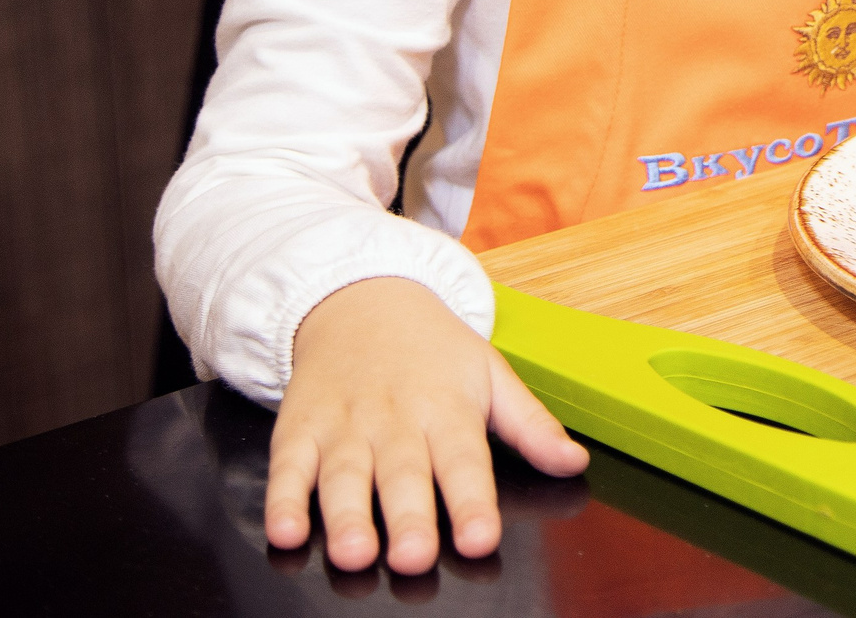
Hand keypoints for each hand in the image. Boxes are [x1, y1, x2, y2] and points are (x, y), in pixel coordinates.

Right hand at [266, 277, 588, 573]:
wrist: (359, 298)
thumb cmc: (431, 350)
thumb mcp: (489, 373)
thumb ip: (530, 424)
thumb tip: (573, 462)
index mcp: (447, 410)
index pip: (465, 461)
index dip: (473, 503)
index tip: (480, 539)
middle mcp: (395, 421)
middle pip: (403, 475)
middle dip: (409, 518)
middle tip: (414, 556)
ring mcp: (343, 426)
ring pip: (343, 476)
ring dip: (346, 516)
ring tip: (356, 552)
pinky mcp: (298, 429)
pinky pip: (288, 468)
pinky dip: (282, 500)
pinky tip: (284, 531)